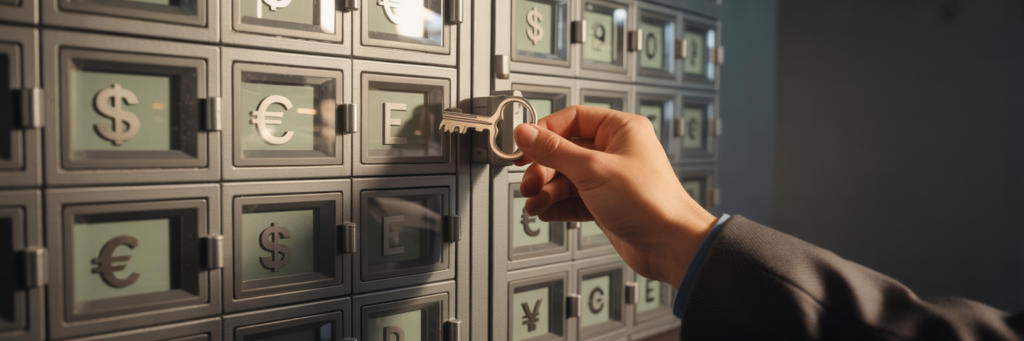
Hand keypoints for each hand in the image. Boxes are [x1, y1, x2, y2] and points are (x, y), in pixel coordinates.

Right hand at [514, 105, 718, 288]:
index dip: (545, 132)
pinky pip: (573, 198)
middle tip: (530, 182)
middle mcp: (615, 151)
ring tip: (536, 202)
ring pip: (566, 177)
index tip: (523, 146)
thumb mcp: (593, 170)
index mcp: (621, 130)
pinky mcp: (605, 204)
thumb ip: (554, 151)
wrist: (670, 245)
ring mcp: (610, 179)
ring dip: (547, 190)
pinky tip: (546, 211)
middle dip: (543, 168)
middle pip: (565, 151)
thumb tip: (526, 133)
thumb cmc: (650, 202)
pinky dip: (557, 205)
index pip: (573, 119)